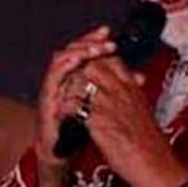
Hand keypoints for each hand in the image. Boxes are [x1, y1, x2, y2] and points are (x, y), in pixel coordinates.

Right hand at [35, 26, 115, 186]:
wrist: (63, 153)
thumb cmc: (81, 130)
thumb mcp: (104, 107)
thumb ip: (119, 90)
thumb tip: (140, 77)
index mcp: (76, 78)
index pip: (85, 51)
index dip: (96, 39)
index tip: (110, 33)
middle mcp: (62, 79)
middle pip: (73, 49)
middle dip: (89, 41)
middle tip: (105, 38)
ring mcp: (52, 87)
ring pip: (62, 58)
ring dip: (79, 51)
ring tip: (95, 49)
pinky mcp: (46, 98)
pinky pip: (54, 76)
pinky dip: (66, 65)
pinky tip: (78, 61)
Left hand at [78, 55, 187, 186]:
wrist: (155, 165)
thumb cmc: (151, 145)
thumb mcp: (145, 112)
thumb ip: (134, 96)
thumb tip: (133, 86)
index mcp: (133, 88)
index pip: (111, 58)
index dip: (95, 61)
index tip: (87, 70)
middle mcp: (121, 92)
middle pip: (92, 65)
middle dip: (77, 72)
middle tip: (71, 86)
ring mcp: (109, 105)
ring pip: (79, 81)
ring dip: (68, 89)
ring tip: (65, 101)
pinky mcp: (98, 122)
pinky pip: (73, 106)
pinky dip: (65, 109)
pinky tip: (64, 117)